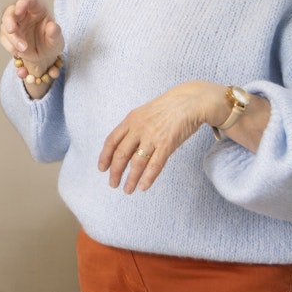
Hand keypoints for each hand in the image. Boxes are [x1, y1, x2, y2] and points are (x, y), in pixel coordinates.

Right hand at [0, 0, 63, 83]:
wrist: (44, 56)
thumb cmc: (51, 42)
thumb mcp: (57, 40)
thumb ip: (55, 33)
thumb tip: (52, 26)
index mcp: (37, 8)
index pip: (28, 0)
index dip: (22, 3)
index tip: (18, 11)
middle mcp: (23, 13)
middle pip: (11, 11)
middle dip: (9, 20)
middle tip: (12, 31)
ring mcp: (14, 23)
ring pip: (5, 25)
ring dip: (12, 38)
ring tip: (23, 49)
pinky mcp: (7, 34)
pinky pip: (4, 38)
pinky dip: (9, 46)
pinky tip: (18, 52)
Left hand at [97, 80, 222, 193]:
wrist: (190, 101)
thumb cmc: (167, 108)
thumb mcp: (144, 113)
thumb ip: (134, 128)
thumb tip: (124, 147)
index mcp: (130, 120)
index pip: (111, 141)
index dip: (105, 156)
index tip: (102, 168)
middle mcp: (138, 128)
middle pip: (121, 154)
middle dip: (115, 172)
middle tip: (113, 184)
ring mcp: (152, 136)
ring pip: (136, 163)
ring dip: (130, 179)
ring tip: (127, 190)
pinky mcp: (167, 144)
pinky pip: (155, 165)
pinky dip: (147, 178)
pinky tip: (143, 187)